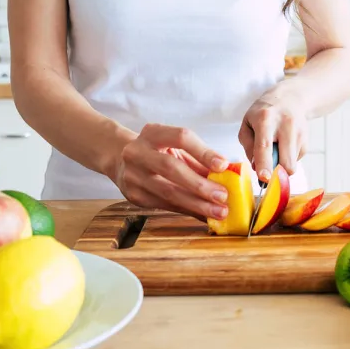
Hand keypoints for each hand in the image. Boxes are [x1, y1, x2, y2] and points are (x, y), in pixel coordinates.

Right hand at [113, 123, 229, 219]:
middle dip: (200, 185)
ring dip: (197, 204)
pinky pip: (165, 205)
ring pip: (168, 192)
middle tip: (223, 196)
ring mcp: (133, 175)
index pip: (181, 137)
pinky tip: (204, 215)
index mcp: (153, 133)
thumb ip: (199, 157)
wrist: (120, 158)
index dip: (203, 151)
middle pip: (172, 168)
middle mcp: (138, 152)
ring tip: (218, 211)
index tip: (223, 165)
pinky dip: (188, 211)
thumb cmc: (157, 150)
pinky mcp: (134, 196)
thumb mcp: (174, 146)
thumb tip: (229, 173)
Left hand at [238, 86, 306, 181]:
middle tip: (267, 170)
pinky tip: (284, 145)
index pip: (265, 146)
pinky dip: (288, 157)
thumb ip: (248, 146)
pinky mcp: (306, 139)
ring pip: (292, 163)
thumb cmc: (264, 113)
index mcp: (265, 120)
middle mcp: (285, 125)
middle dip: (277, 173)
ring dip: (281, 163)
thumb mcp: (247, 123)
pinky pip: (296, 160)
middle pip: (286, 160)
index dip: (265, 165)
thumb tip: (257, 167)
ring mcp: (299, 132)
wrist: (290, 98)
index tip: (264, 179)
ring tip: (276, 149)